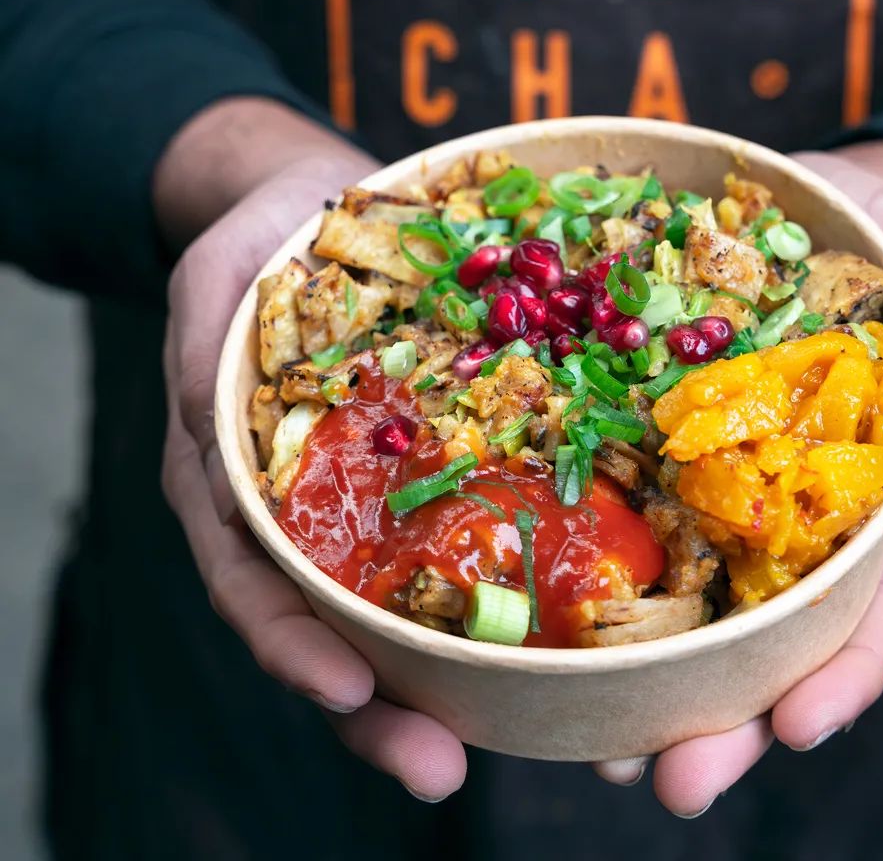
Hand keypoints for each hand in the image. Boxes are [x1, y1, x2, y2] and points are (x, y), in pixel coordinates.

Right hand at [157, 100, 467, 801]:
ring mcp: (387, 497)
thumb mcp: (216, 291)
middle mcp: (318, 515)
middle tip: (443, 766)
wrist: (321, 213)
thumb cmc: (260, 251)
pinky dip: (527, 579)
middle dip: (390, 708)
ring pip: (421, 603)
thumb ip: (205, 352)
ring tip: (528, 728)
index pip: (257, 588)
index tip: (348, 687)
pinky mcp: (449, 465)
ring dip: (472, 676)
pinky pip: (487, 527)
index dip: (292, 645)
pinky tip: (582, 618)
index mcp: (245, 491)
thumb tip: (203, 428)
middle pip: (342, 629)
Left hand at [595, 140, 882, 815]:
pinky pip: (634, 524)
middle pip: (767, 635)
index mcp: (867, 483)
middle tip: (670, 784)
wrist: (823, 200)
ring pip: (693, 608)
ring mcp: (723, 486)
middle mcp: (792, 505)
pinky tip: (559, 641)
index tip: (798, 727)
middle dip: (724, 716)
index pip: (868, 598)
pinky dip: (606, 589)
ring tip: (599, 754)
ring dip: (651, 689)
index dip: (840, 671)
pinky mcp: (664, 450)